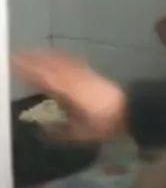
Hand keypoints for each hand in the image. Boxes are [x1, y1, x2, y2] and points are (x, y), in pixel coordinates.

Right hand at [12, 51, 127, 142]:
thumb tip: (40, 130)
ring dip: (43, 55)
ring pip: (60, 61)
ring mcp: (83, 73)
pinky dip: (59, 56)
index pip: (44, 78)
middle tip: (15, 56)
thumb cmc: (104, 124)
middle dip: (32, 60)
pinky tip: (54, 55)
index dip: (29, 71)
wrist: (130, 111)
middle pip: (50, 66)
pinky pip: (71, 60)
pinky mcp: (90, 72)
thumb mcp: (81, 134)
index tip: (14, 65)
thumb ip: (59, 132)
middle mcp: (74, 79)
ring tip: (28, 53)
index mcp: (70, 92)